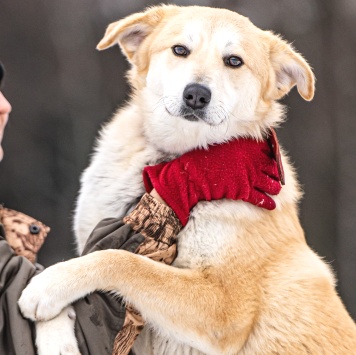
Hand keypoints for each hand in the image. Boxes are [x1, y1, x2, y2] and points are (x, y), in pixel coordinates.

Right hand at [143, 137, 281, 224]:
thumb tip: (244, 148)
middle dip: (276, 173)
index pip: (267, 150)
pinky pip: (261, 198)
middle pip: (272, 167)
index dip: (272, 156)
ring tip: (277, 190)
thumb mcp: (219, 146)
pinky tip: (272, 205)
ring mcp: (248, 176)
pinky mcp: (243, 191)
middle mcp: (251, 160)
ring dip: (275, 188)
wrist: (190, 176)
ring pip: (270, 183)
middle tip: (279, 177)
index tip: (273, 160)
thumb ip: (235, 145)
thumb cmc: (201, 160)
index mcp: (246, 146)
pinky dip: (267, 203)